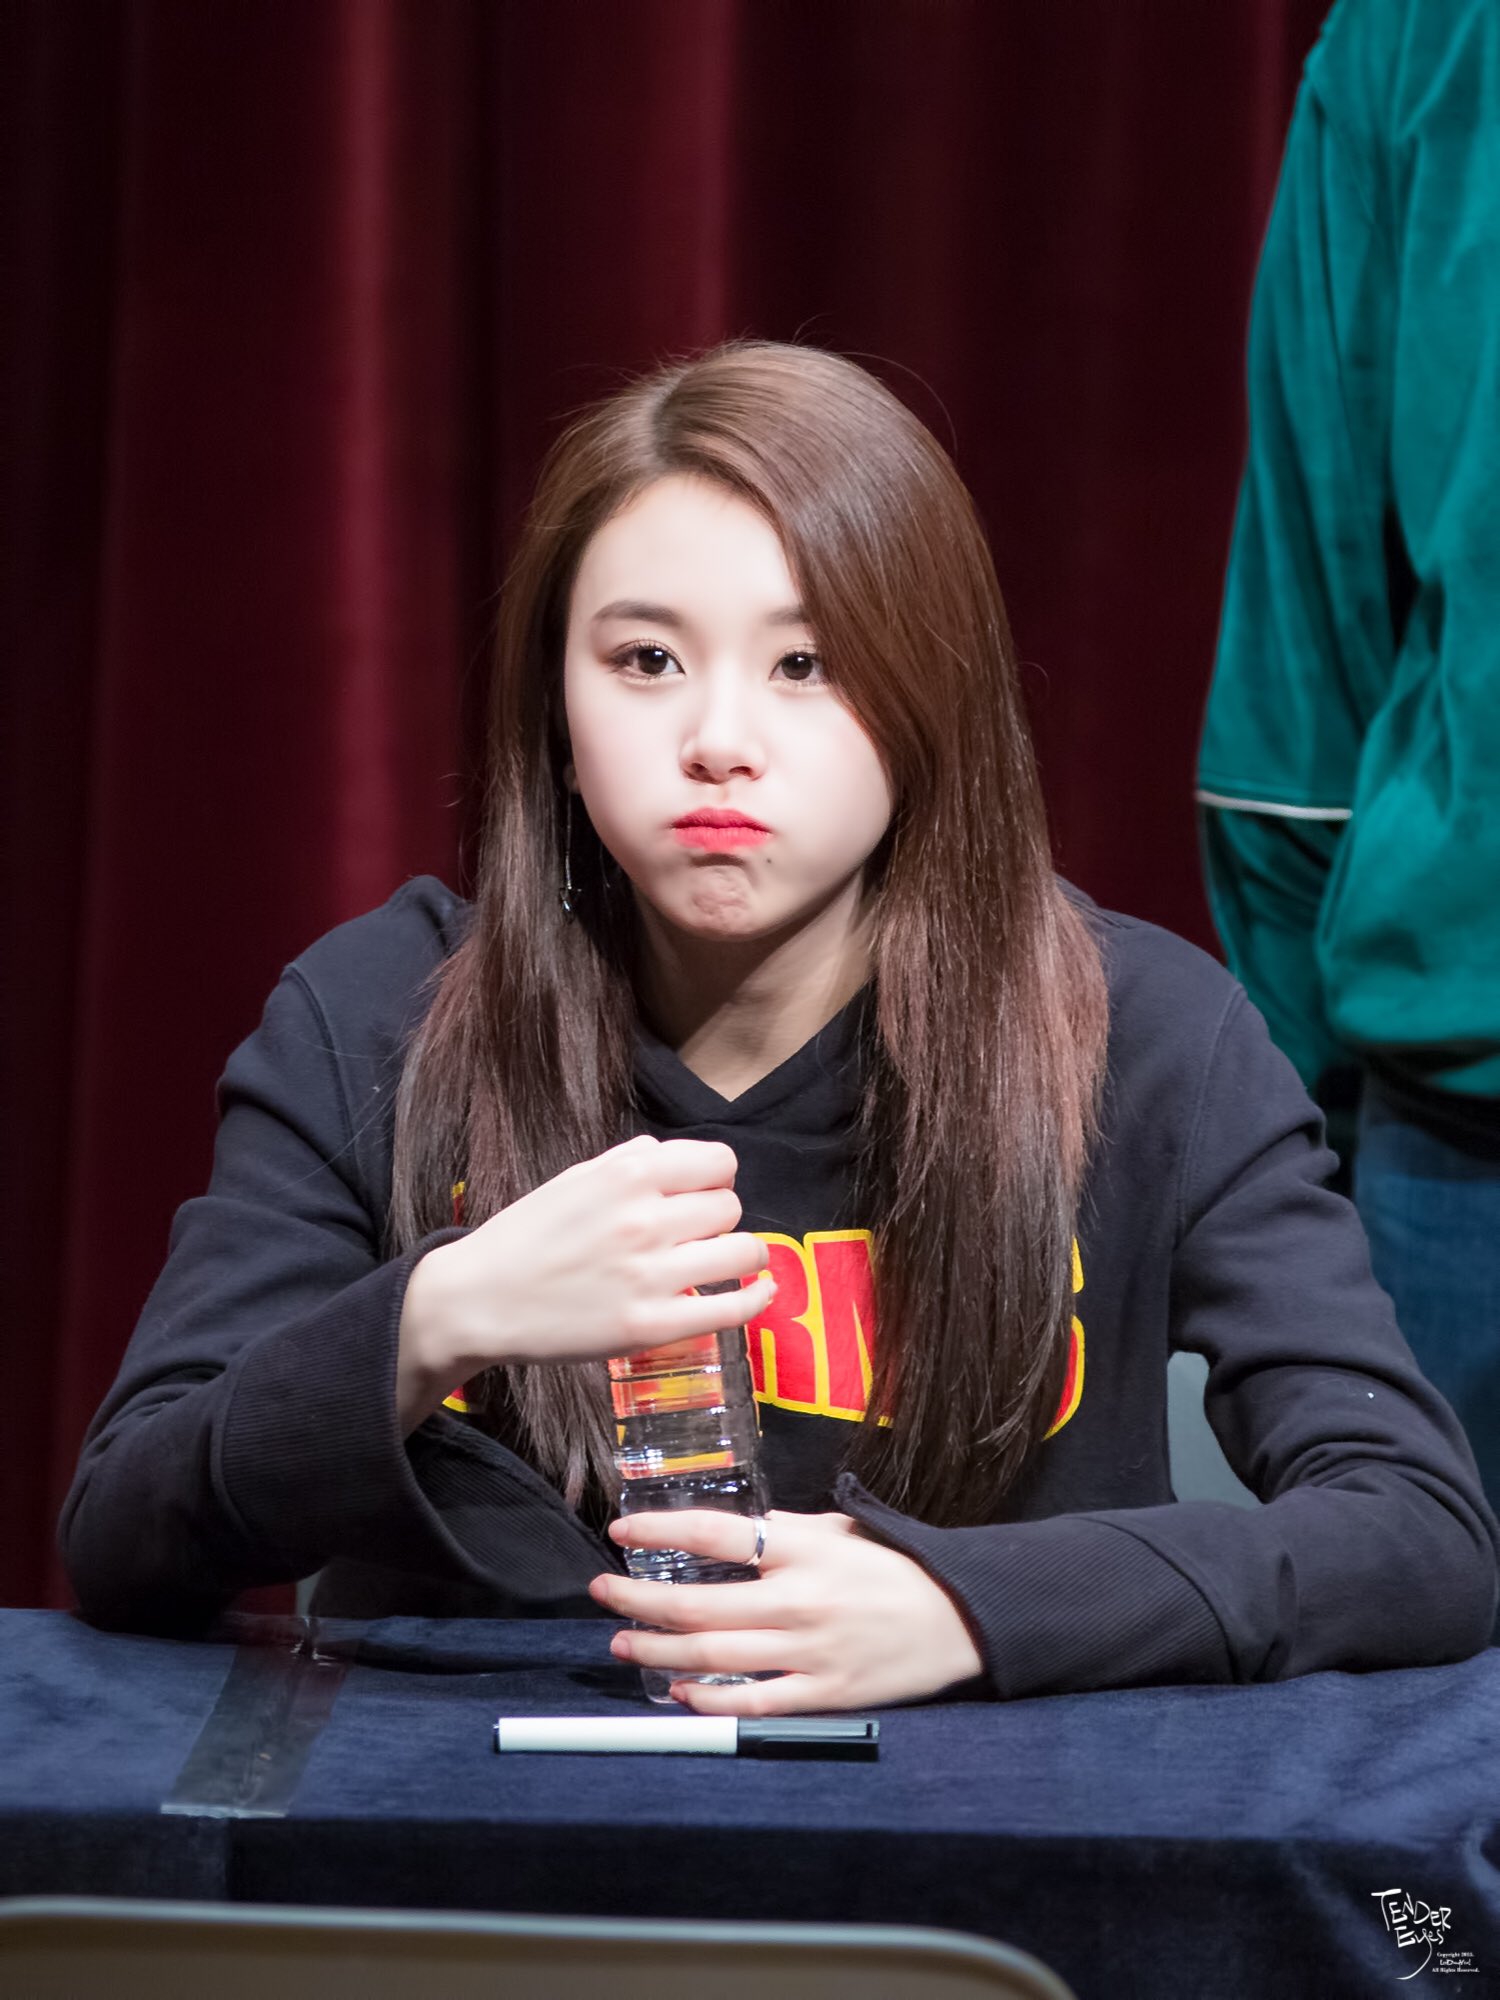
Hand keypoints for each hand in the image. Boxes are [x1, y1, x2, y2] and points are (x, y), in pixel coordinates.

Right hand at [395, 1135, 773, 1429]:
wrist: (479, 1300)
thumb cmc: (525, 1236)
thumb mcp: (573, 1179)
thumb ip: (627, 1161)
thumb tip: (670, 1154)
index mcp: (627, 1175)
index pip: (719, 1162)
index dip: (714, 1177)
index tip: (700, 1193)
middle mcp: (645, 1220)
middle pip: (730, 1206)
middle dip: (717, 1217)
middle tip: (694, 1234)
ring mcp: (651, 1276)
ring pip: (744, 1252)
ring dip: (741, 1255)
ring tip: (722, 1261)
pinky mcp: (652, 1326)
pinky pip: (732, 1308)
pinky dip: (756, 1298)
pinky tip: (759, 1292)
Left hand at [589, 1509, 985, 1712]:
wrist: (961, 1619)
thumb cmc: (897, 1568)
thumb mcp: (842, 1530)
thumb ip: (786, 1531)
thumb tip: (731, 1533)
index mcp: (804, 1548)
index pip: (717, 1533)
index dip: (660, 1530)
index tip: (620, 1530)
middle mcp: (799, 1599)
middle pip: (699, 1603)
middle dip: (639, 1599)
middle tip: (603, 1592)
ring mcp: (809, 1651)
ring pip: (713, 1656)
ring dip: (658, 1650)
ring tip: (623, 1643)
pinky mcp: (823, 1694)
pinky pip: (753, 1701)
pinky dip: (710, 1698)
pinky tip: (679, 1691)